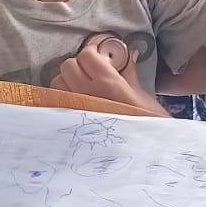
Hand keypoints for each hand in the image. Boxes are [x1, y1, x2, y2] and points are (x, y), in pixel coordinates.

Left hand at [51, 45, 166, 115]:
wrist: (145, 153)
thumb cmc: (148, 125)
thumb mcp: (142, 95)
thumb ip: (129, 72)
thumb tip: (128, 56)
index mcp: (108, 84)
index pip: (86, 55)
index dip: (93, 53)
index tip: (100, 57)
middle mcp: (87, 95)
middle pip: (67, 67)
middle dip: (79, 66)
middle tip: (91, 73)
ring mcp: (75, 111)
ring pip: (57, 84)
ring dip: (67, 82)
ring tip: (82, 89)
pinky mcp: (69, 126)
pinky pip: (57, 104)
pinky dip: (64, 99)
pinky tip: (77, 103)